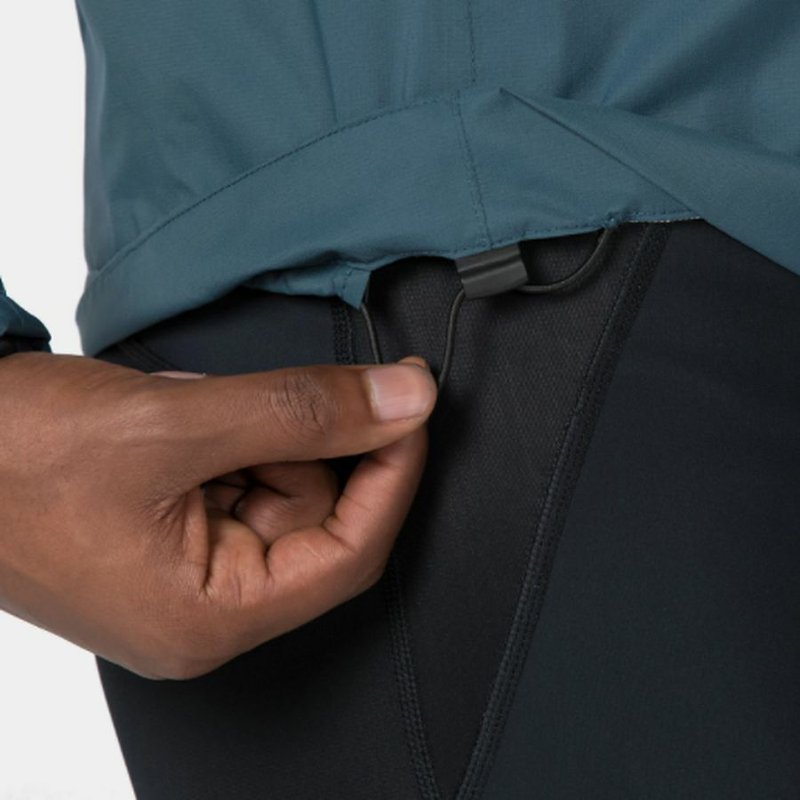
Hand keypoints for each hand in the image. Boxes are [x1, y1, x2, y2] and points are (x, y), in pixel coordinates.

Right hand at [0, 351, 436, 678]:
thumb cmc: (16, 454)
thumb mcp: (177, 422)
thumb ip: (303, 411)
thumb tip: (407, 402)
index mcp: (210, 615)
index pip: (350, 553)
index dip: (393, 474)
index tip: (411, 405)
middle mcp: (207, 608)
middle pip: (317, 519)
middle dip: (299, 444)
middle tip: (246, 398)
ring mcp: (188, 572)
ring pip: (280, 489)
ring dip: (253, 434)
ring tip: (184, 412)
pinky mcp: (172, 535)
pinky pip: (239, 479)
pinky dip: (227, 436)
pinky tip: (176, 421)